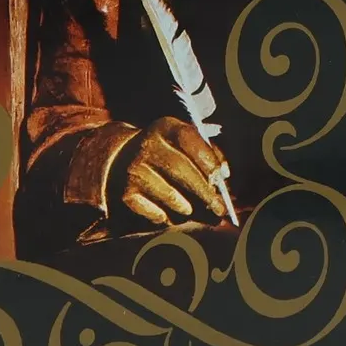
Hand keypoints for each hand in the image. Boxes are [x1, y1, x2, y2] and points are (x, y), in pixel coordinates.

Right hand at [108, 116, 232, 228]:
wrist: (123, 159)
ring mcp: (134, 169)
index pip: (187, 138)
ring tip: (194, 210)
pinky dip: (168, 217)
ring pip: (170, 195)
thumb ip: (208, 154)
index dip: (206, 158)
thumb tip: (223, 175)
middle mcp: (147, 145)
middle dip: (204, 192)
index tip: (220, 177)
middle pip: (180, 169)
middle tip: (219, 209)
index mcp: (165, 127)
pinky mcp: (126, 193)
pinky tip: (171, 214)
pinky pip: (155, 212)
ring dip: (188, 207)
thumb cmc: (167, 153)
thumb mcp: (184, 143)